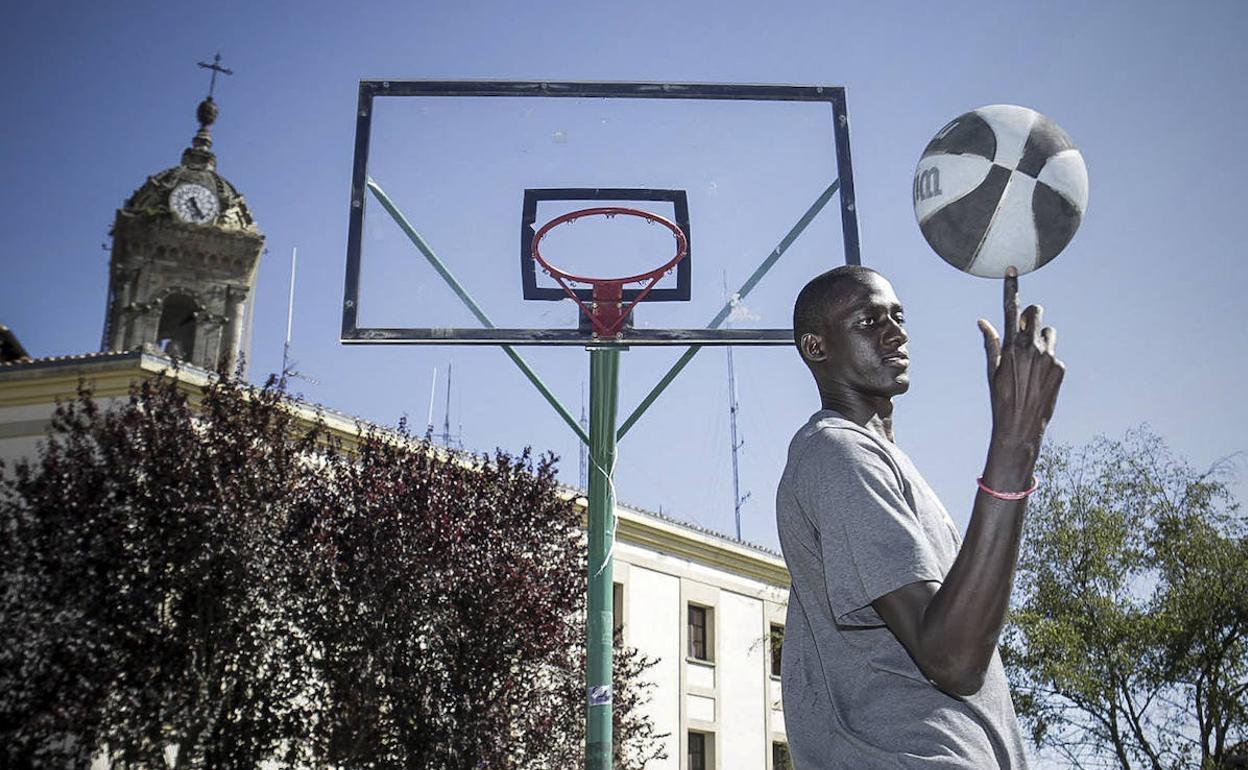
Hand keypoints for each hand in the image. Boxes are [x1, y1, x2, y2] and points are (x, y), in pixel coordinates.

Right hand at [977, 268, 1063, 470]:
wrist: (1020, 427)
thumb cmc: (1000, 399)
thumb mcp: (990, 371)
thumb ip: (990, 343)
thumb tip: (984, 321)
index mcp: (1010, 346)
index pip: (1010, 309)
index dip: (1011, 287)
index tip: (1011, 268)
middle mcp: (1031, 347)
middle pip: (1036, 313)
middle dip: (1031, 316)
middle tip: (1025, 330)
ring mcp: (1048, 357)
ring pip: (1048, 333)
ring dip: (1041, 339)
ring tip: (1031, 363)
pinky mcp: (1061, 367)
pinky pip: (1054, 354)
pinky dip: (1048, 361)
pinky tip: (1040, 379)